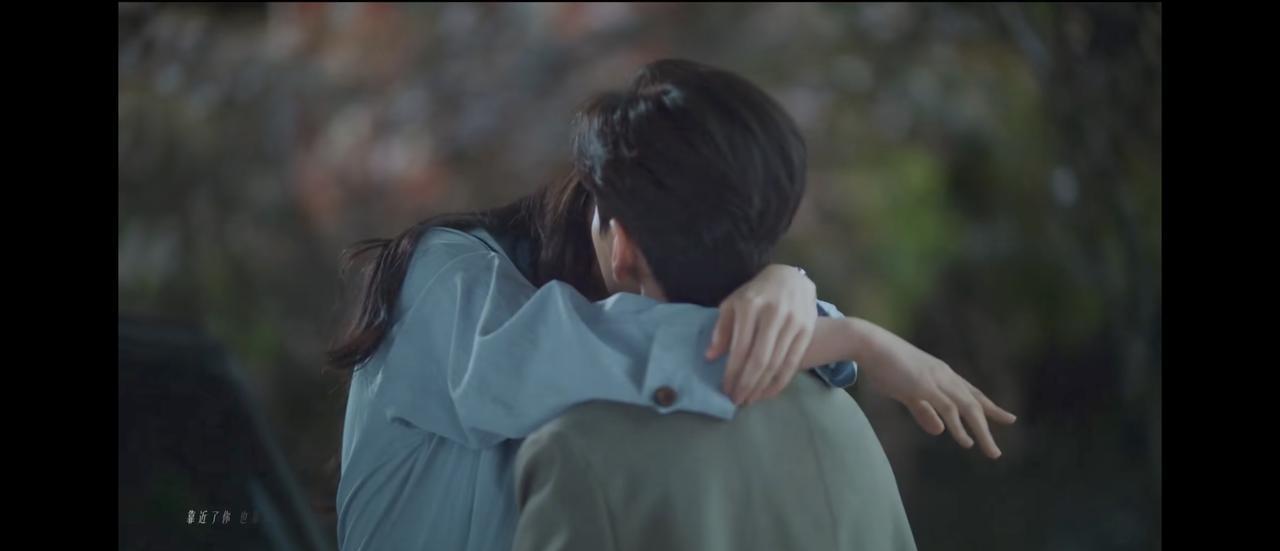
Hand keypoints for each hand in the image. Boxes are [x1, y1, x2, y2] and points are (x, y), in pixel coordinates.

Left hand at [705, 265, 816, 405]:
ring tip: (751, 400)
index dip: (732, 372)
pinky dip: (780, 381)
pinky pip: (793, 362)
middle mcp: (773, 314)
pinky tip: (769, 392)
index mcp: (750, 306)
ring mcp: (793, 322)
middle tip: (738, 401)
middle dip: (747, 384)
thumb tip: (711, 357)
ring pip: (777, 363)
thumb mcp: (733, 303)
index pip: (740, 348)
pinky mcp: (807, 330)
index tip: (725, 389)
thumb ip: (722, 328)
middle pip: (760, 359)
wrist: (792, 278)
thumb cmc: (756, 293)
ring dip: (762, 387)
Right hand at [854, 319, 1016, 458]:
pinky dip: (958, 426)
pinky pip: (947, 408)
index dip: (990, 407)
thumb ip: (923, 411)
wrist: (870, 344)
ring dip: (981, 431)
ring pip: (967, 408)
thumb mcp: (906, 391)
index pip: (972, 393)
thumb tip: (939, 431)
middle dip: (991, 424)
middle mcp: (945, 376)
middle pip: (975, 402)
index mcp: (942, 374)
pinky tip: (965, 440)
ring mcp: (936, 380)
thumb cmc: (885, 365)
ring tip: (990, 451)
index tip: (1007, 418)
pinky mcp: (924, 386)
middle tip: (998, 450)